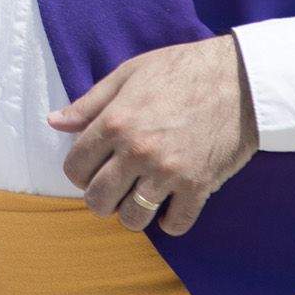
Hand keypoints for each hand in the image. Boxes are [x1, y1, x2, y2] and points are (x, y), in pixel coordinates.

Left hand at [50, 36, 259, 236]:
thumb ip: (89, 103)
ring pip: (132, 219)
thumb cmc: (181, 69)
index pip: (75, 168)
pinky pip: (175, 225)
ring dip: (132, 214)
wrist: (240, 77)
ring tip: (140, 197)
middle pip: (98, 200)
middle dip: (100, 199)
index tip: (92, 168)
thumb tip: (54, 122)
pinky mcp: (199, 186)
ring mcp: (168, 172)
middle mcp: (137, 151)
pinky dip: (170, 222)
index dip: (79, 172)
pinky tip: (170, 205)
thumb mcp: (128, 74)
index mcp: (115, 122)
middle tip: (113, 188)